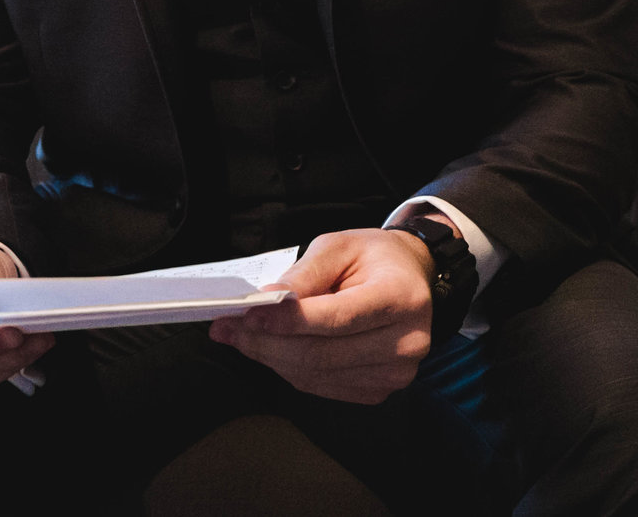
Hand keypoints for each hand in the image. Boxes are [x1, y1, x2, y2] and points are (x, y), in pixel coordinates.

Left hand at [209, 228, 433, 403]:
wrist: (408, 280)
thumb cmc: (372, 259)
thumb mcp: (339, 246)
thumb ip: (305, 274)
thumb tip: (267, 301)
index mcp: (401, 297)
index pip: (337, 318)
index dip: (289, 320)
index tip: (248, 313)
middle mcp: (406, 341)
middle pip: (321, 354)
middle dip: (267, 342)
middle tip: (229, 327)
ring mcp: (394, 373)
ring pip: (314, 374)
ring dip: (271, 357)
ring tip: (242, 336)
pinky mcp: (378, 390)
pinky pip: (320, 386)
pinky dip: (290, 368)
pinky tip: (275, 348)